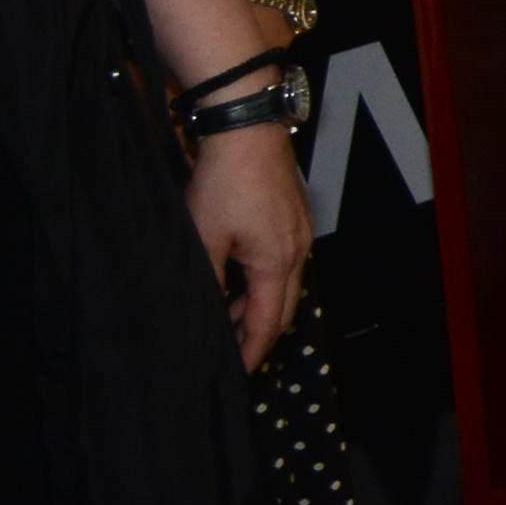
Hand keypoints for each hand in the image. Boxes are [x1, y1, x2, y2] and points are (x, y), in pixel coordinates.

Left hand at [189, 123, 312, 369]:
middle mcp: (298, 251)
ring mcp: (301, 232)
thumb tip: (205, 315)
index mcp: (278, 262)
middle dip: (258, 335)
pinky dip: (264, 281)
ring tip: (226, 317)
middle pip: (284, 308)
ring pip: (285, 284)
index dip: (251, 353)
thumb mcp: (204, 239)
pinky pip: (285, 262)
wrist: (246, 130)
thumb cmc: (224, 183)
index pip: (267, 323)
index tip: (237, 374)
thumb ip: (207, 283)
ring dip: (258, 305)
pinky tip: (238, 279)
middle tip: (232, 353)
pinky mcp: (295, 216)